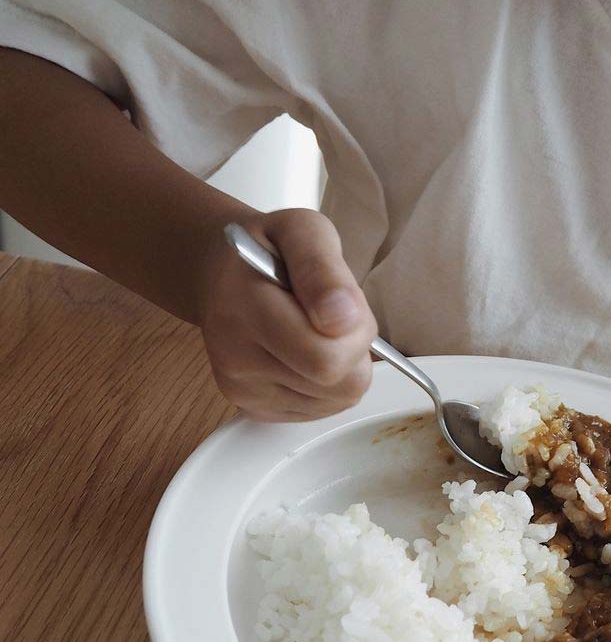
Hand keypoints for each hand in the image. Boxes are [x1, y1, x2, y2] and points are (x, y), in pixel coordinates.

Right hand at [200, 208, 377, 421]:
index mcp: (244, 309)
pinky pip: (321, 410)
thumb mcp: (304, 230)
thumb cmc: (269, 249)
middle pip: (340, 386)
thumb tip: (343, 319)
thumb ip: (324, 271)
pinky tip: (306, 354)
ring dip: (344, 368)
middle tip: (336, 319)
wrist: (222, 275)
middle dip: (355, 351)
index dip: (356, 332)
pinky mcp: (254, 409)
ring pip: (337, 401)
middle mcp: (235, 358)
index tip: (343, 303)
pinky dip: (328, 385)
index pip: (325, 358)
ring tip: (317, 332)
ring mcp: (243, 391)